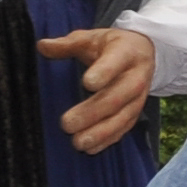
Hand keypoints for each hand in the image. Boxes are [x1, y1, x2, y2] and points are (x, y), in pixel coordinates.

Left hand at [39, 28, 158, 154]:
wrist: (144, 53)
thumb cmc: (112, 46)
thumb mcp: (93, 38)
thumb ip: (68, 44)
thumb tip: (42, 46)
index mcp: (126, 53)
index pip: (116, 62)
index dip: (104, 72)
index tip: (87, 82)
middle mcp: (136, 77)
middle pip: (118, 96)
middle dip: (93, 112)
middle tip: (67, 123)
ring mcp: (138, 98)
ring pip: (123, 118)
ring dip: (101, 132)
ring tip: (78, 142)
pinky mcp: (136, 113)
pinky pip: (124, 129)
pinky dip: (108, 140)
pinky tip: (91, 148)